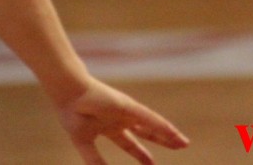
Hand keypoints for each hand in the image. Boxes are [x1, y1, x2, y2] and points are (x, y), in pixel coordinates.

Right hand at [56, 78, 189, 163]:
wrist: (68, 94)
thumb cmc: (72, 112)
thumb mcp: (84, 143)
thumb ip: (94, 161)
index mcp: (109, 126)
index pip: (129, 142)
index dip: (140, 153)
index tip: (150, 163)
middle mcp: (121, 119)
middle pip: (146, 132)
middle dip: (161, 141)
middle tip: (177, 147)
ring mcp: (126, 112)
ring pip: (153, 125)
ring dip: (168, 135)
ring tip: (183, 143)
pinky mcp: (128, 107)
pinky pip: (150, 118)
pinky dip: (162, 127)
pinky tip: (174, 134)